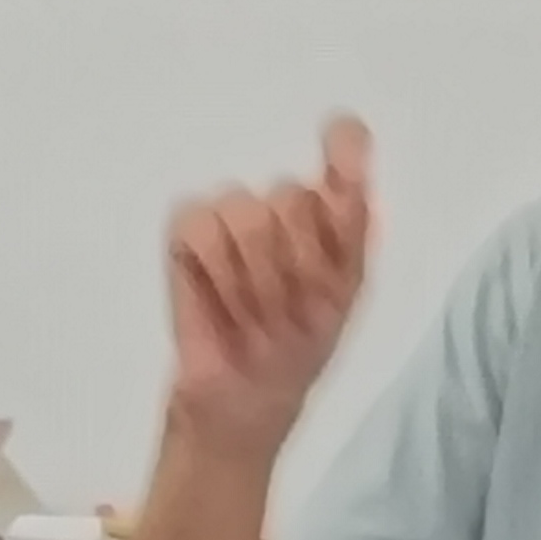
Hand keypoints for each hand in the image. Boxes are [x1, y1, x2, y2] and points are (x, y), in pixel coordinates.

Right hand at [163, 116, 371, 458]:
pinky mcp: (186, 236)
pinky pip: (198, 222)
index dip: (346, 148)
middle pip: (291, 195)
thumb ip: (353, 217)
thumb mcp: (347, 285)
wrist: (248, 393)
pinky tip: (218, 294)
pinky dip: (213, 267)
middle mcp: (285, 201)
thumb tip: (354, 148)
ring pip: (245, 209)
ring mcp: (233, 214)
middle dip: (293, 262)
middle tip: (288, 304)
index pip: (348, 146)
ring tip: (254, 309)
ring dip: (254, 275)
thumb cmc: (304, 340)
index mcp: (334, 209)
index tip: (337, 156)